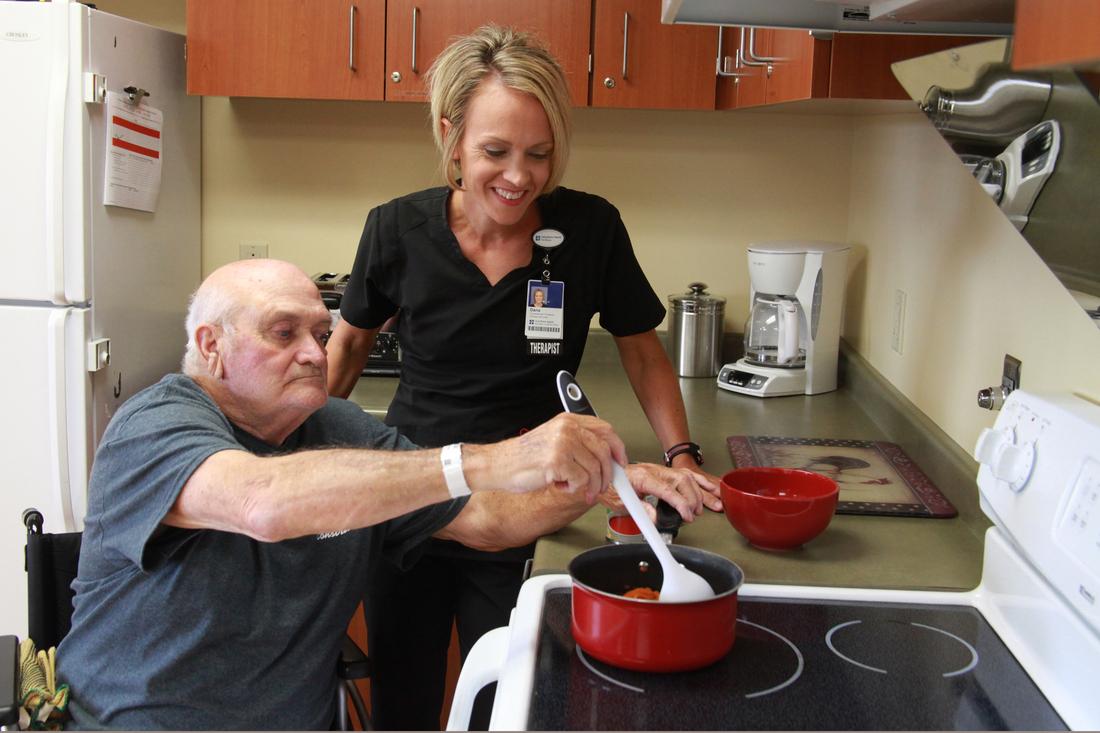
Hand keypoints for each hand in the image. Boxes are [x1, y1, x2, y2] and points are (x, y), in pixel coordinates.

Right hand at [467, 413, 627, 503]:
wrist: (497, 465)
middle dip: (607, 474)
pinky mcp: (557, 462)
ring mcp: (562, 443)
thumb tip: (605, 457)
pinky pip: (581, 481)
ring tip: (577, 488)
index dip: (617, 448)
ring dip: (590, 486)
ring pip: (595, 469)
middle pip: (604, 451)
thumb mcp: (552, 439)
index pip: (605, 430)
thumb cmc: (522, 457)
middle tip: (601, 486)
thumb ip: (578, 443)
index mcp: (568, 421)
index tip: (620, 462)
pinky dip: (574, 489)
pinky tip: (561, 485)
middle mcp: (567, 428)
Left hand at [600, 463, 720, 521]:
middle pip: (681, 480)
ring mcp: (660, 469)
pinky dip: (699, 481)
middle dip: (692, 499)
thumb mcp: (620, 503)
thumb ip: (639, 510)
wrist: (607, 475)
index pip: (667, 489)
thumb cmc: (611, 489)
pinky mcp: (664, 471)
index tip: (687, 515)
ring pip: (686, 476)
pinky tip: (709, 488)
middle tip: (692, 515)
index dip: (680, 503)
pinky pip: (686, 473)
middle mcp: (654, 470)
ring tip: (700, 508)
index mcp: (642, 477)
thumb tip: (655, 519)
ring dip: (697, 492)